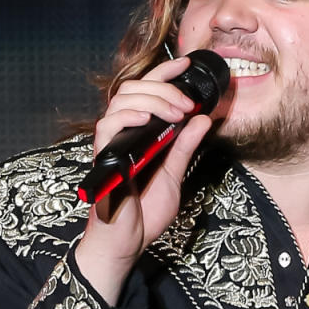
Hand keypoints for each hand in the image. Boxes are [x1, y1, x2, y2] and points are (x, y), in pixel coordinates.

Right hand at [75, 57, 212, 304]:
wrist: (127, 244)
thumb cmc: (144, 213)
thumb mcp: (174, 175)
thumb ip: (185, 147)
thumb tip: (203, 119)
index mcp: (139, 134)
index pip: (146, 92)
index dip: (163, 74)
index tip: (185, 64)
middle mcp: (123, 134)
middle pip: (133, 88)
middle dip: (164, 88)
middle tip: (189, 104)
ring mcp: (112, 143)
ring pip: (121, 100)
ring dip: (153, 99)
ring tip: (176, 112)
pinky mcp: (104, 156)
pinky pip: (108, 125)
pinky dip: (128, 115)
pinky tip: (147, 117)